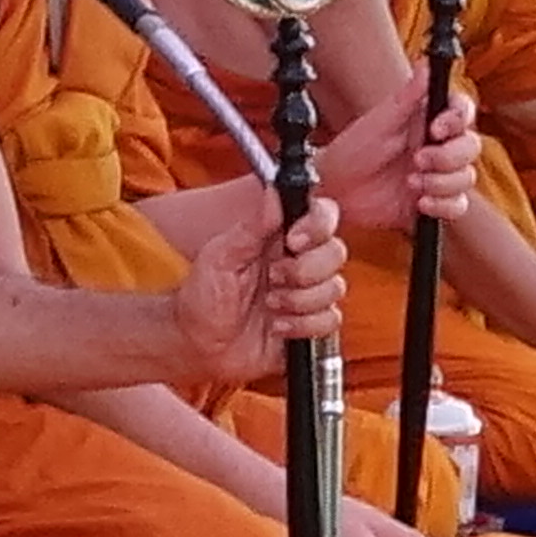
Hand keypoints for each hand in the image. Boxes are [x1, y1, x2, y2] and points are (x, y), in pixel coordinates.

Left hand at [171, 206, 346, 387]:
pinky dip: (303, 325)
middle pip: (335, 252)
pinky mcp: (310, 324)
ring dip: (299, 300)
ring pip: (335, 288)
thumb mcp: (220, 256)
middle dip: (304, 270)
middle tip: (273, 279)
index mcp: (279, 238)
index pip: (322, 216)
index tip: (293, 241)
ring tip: (270, 305)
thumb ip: (252, 226)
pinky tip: (278, 326)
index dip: (317, 226)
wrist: (200, 345)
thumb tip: (274, 191)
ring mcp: (307, 293)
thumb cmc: (202, 298)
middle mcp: (298, 262)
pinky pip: (330, 320)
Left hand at [316, 82, 477, 233]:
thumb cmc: (353, 149)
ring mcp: (439, 175)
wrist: (335, 190)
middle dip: (448, 157)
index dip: (459, 119)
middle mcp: (440, 147)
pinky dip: (444, 206)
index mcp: (430, 121)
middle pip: (471, 147)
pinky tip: (420, 203)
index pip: (464, 113)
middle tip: (417, 161)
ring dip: (442, 182)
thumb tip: (426, 63)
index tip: (436, 129)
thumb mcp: (379, 121)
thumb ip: (407, 95)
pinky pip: (458, 206)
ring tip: (411, 183)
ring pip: (467, 177)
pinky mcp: (435, 202)